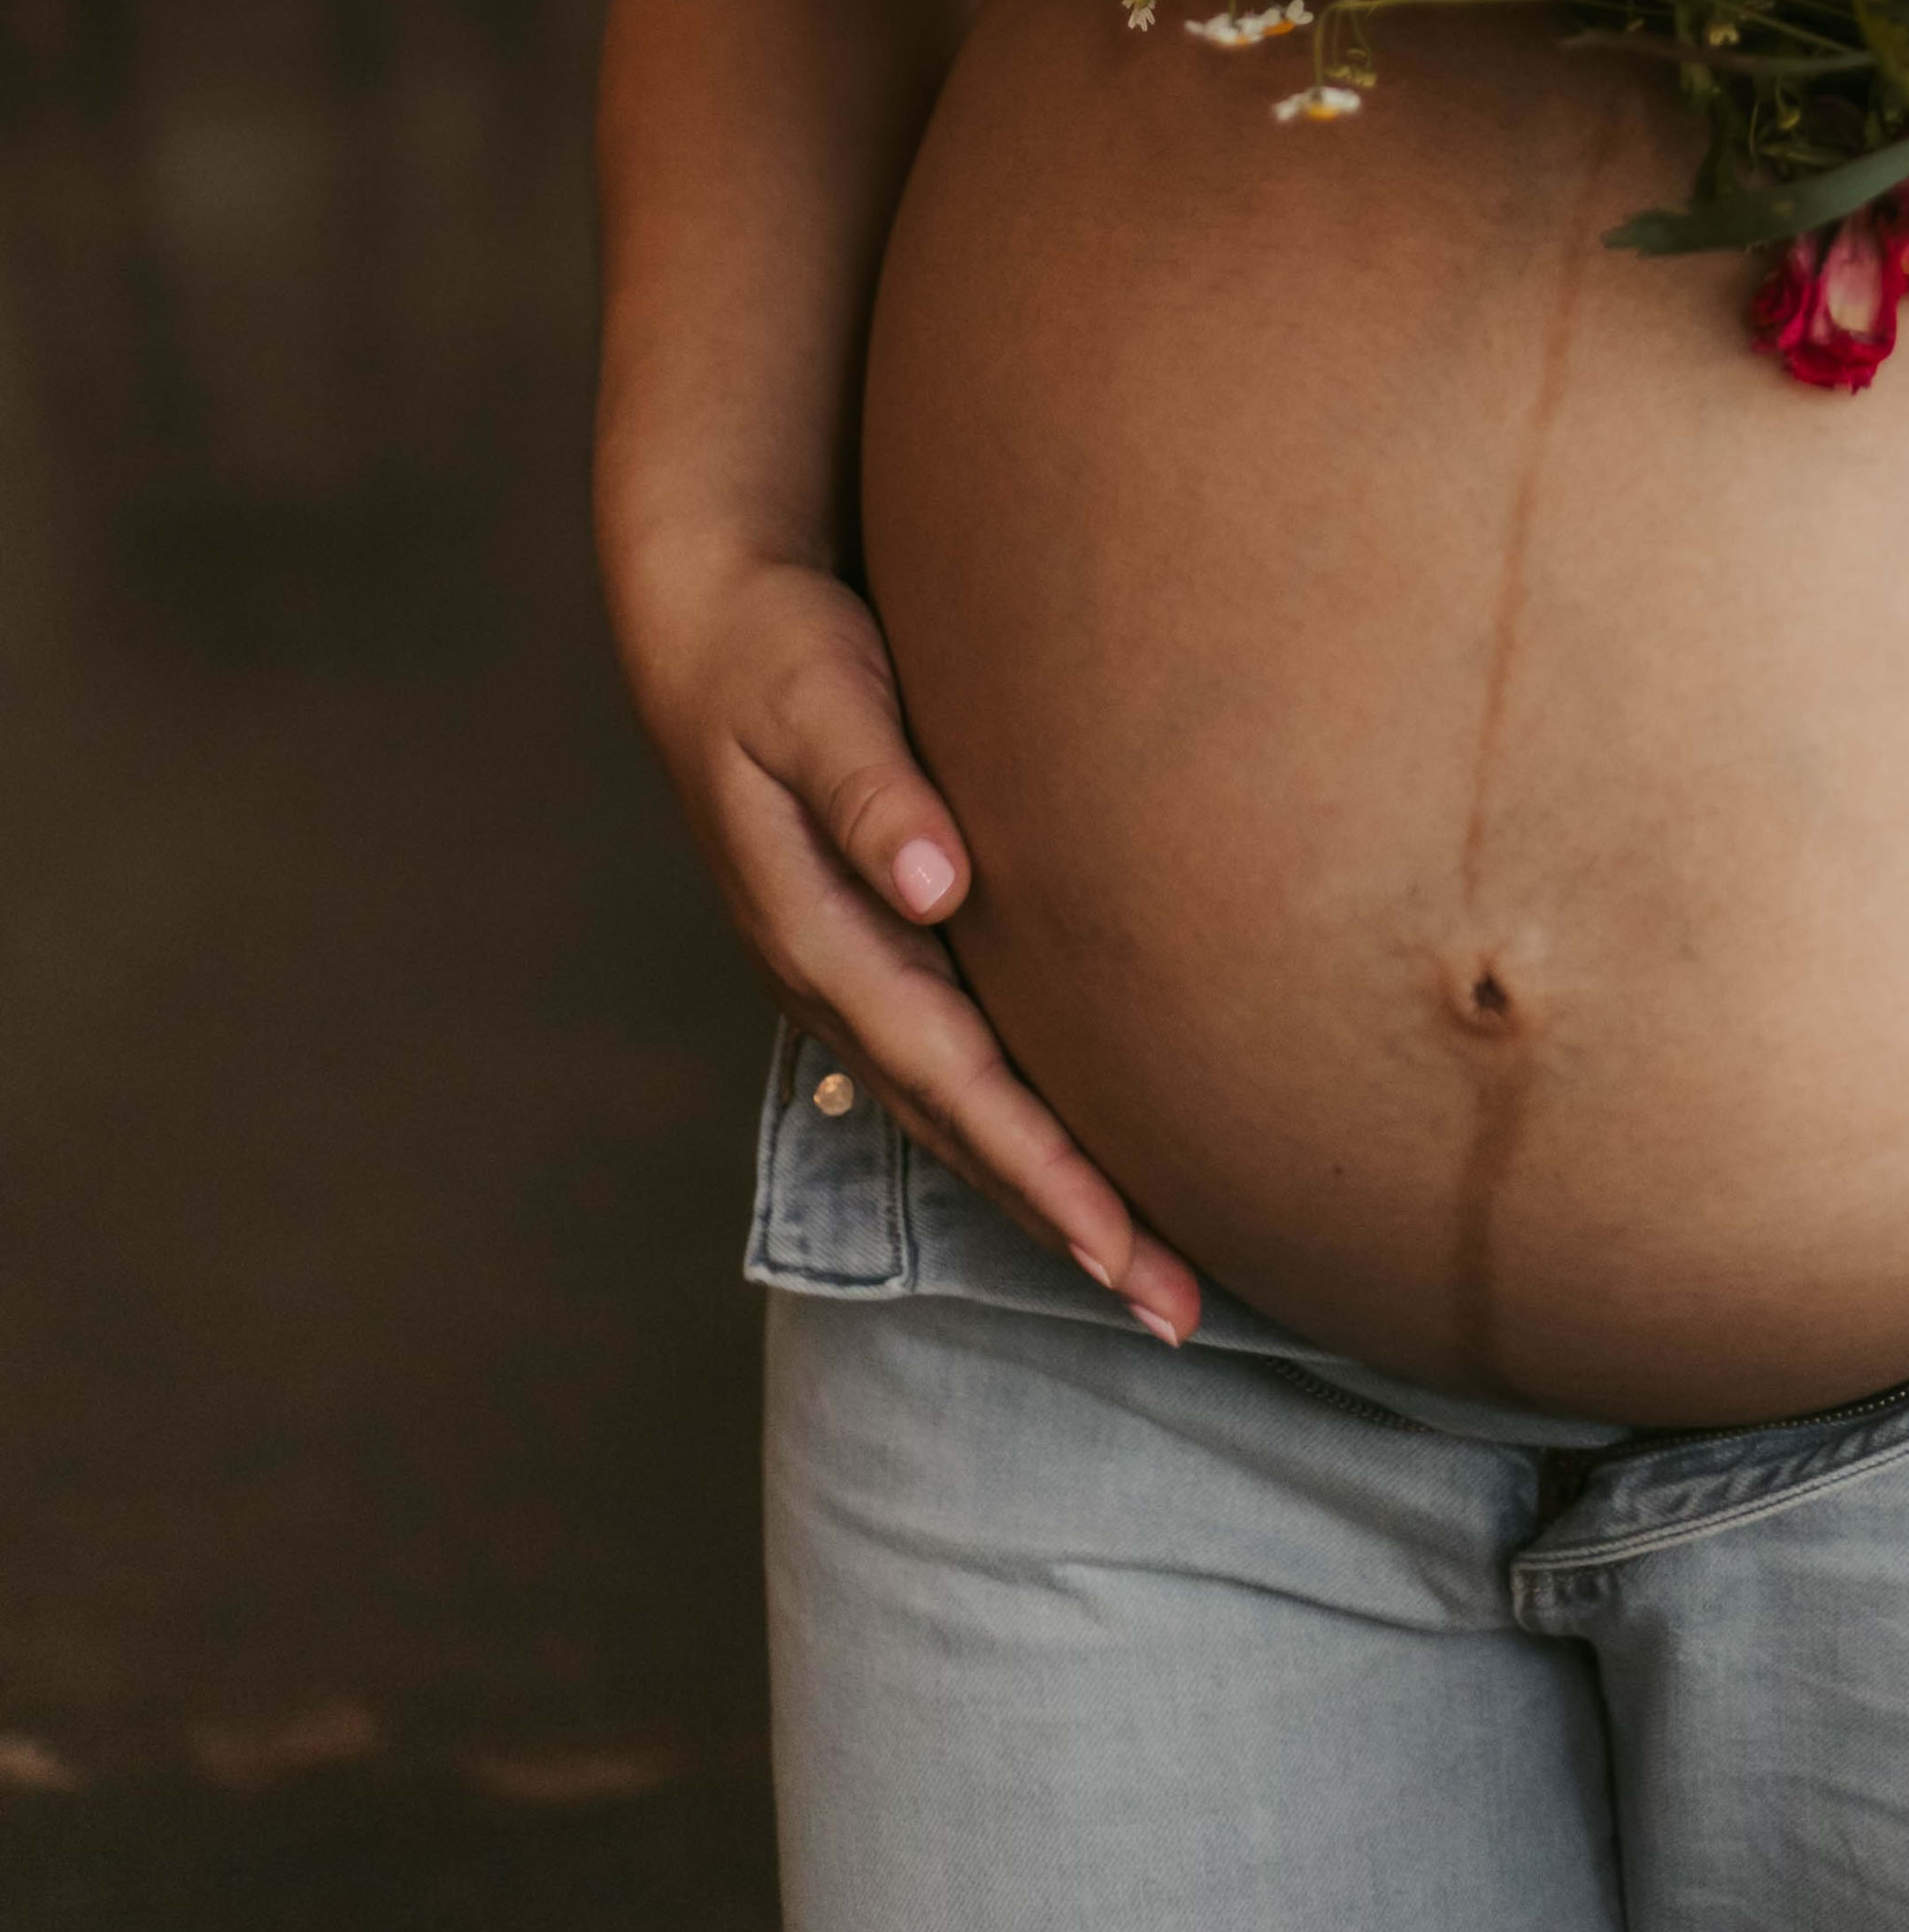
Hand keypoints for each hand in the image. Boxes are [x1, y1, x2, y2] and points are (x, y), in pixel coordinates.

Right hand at [614, 543, 1203, 1340]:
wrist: (709, 619)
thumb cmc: (774, 649)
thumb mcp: (814, 702)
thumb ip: (871, 790)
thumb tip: (936, 882)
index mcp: (824, 937)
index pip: (955, 1079)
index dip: (1040, 1168)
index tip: (1121, 1249)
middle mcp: (836, 980)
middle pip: (964, 1130)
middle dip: (1067, 1224)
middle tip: (1176, 1312)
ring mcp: (851, 973)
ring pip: (961, 1112)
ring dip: (1050, 1193)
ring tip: (1148, 1271)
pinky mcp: (876, 943)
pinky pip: (957, 1063)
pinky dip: (1020, 1125)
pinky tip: (1079, 1153)